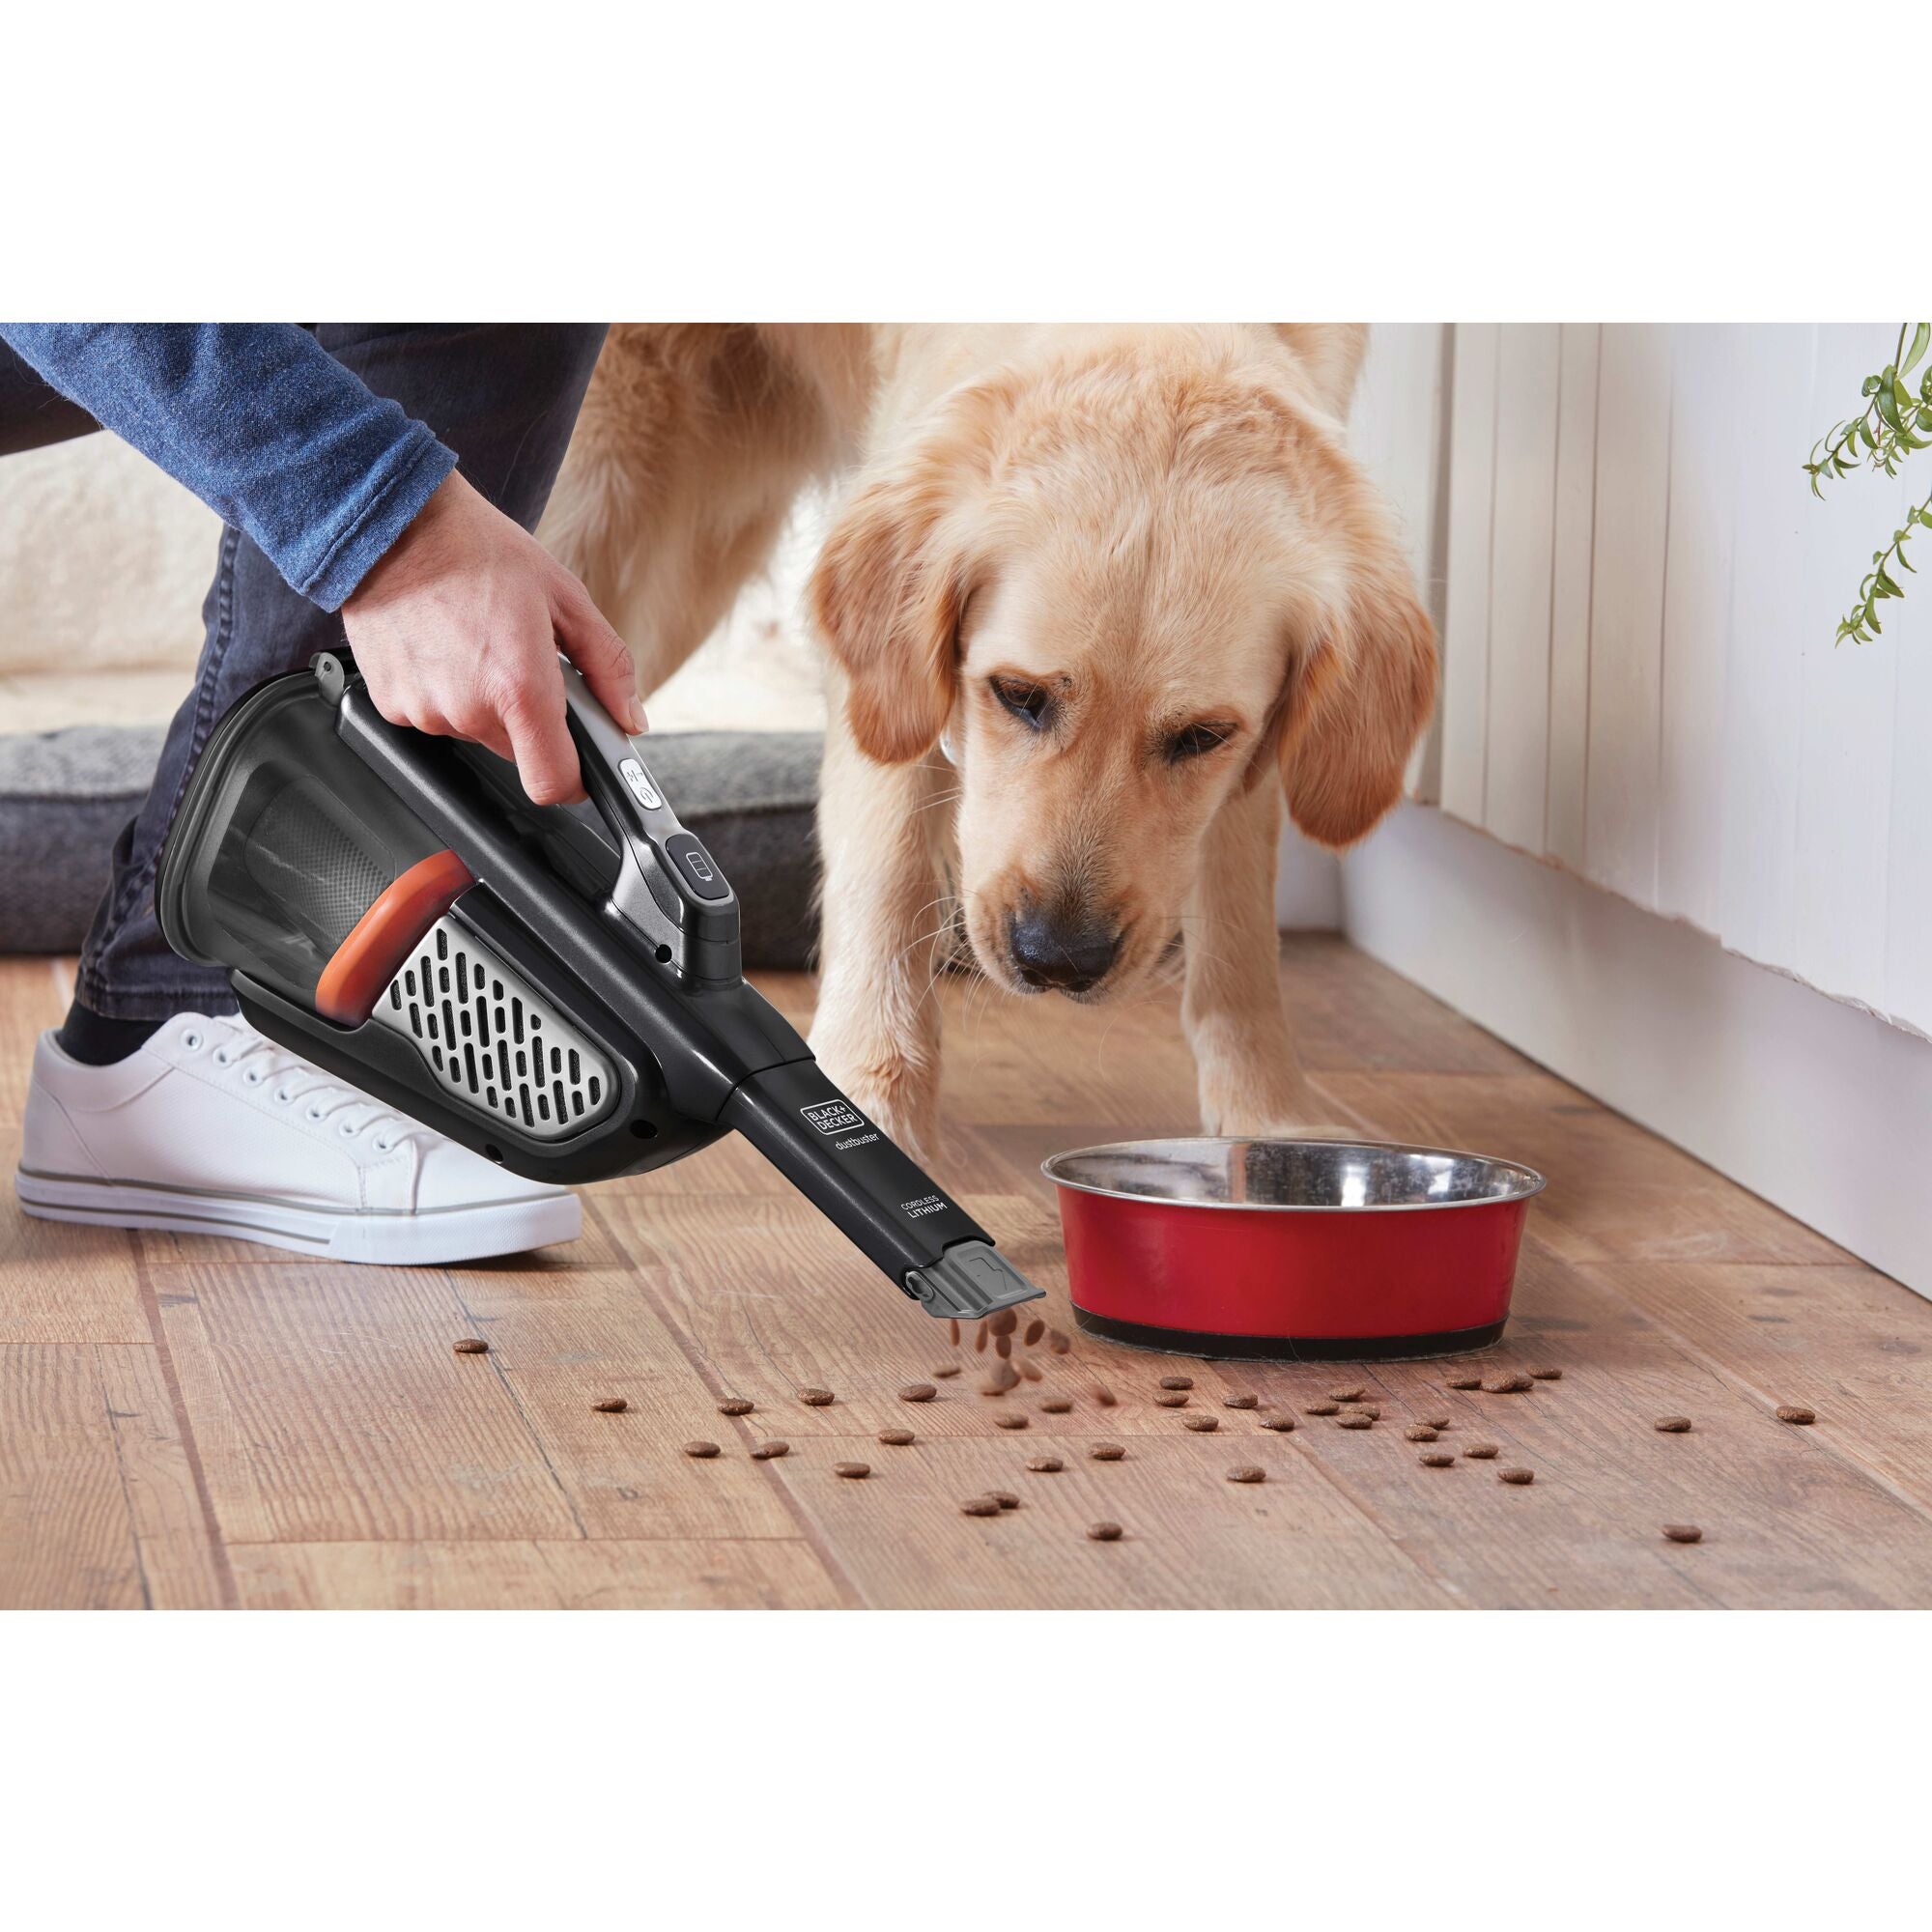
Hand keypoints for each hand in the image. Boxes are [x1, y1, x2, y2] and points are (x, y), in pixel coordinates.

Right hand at [341, 471, 644, 804]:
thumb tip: (630, 718)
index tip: (579, 767)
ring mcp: (423, 710)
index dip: (573, 782)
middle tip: (519, 660)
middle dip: (529, 718)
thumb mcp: (567, 599)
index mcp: (518, 687)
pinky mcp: (390, 704)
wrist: (395, 522)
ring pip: (474, 732)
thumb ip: (609, 667)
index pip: (552, 782)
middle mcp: (467, 708)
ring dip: (484, 702)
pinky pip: (434, 716)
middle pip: (517, 752)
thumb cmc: (478, 550)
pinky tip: (445, 647)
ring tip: (477, 643)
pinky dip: (446, 692)